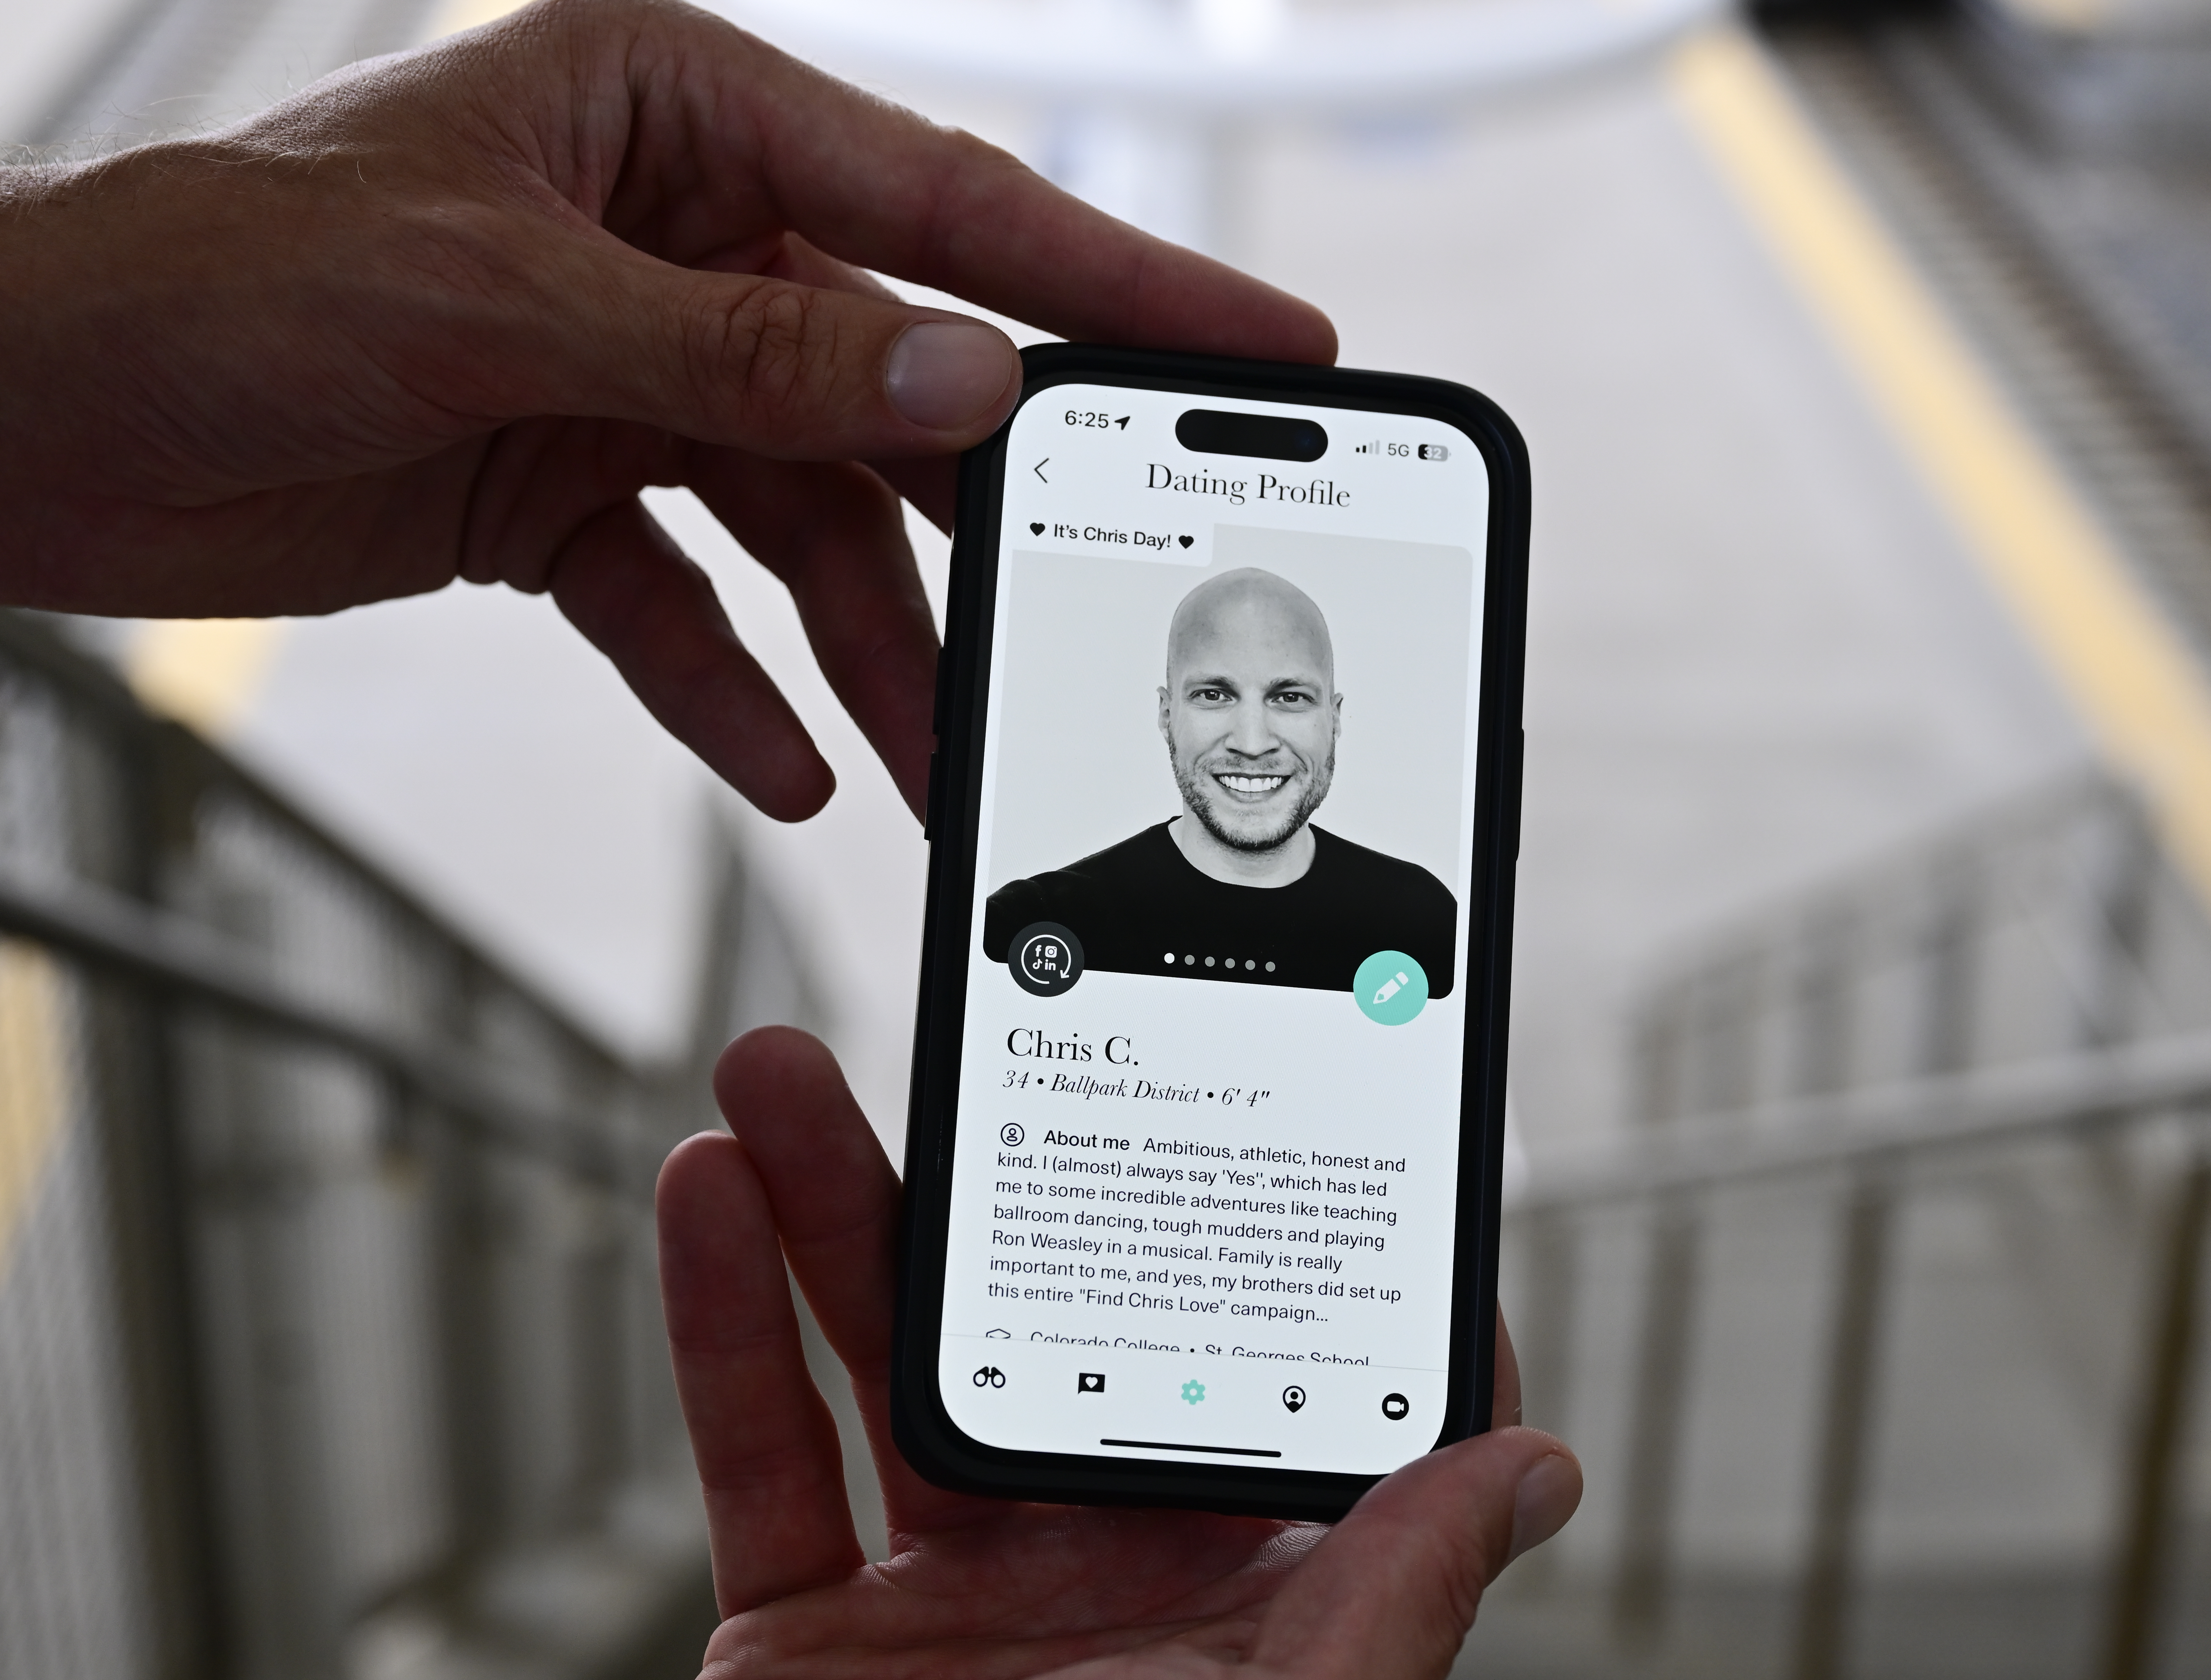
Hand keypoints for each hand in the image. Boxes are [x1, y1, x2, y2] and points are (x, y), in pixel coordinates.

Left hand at [0, 0, 1333, 820]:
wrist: (31, 422)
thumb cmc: (212, 283)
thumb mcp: (501, 301)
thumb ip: (745, 349)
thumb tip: (961, 372)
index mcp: (679, 126)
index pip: (946, 209)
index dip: (1116, 294)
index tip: (1262, 353)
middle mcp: (673, 248)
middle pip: (892, 396)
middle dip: (985, 526)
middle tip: (1089, 628)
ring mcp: (625, 379)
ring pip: (801, 527)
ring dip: (863, 650)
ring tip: (929, 761)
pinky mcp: (566, 496)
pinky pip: (687, 606)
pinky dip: (730, 689)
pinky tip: (780, 767)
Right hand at [657, 1027, 1581, 1677]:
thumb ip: (1402, 1599)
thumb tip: (1544, 1461)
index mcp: (1222, 1580)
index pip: (1230, 1369)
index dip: (1228, 1232)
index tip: (1214, 1089)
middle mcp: (1087, 1566)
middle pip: (1025, 1323)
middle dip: (967, 1177)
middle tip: (941, 1043)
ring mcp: (940, 1595)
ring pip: (870, 1358)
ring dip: (816, 1207)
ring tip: (770, 1074)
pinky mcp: (810, 1632)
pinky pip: (756, 1454)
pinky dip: (718, 1327)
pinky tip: (702, 1200)